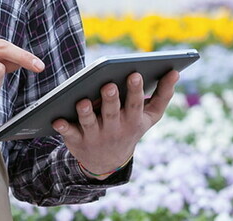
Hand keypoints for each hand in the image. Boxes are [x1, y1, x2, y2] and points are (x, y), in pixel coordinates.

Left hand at [52, 69, 179, 177]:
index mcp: (132, 120)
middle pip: (111, 113)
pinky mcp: (77, 140)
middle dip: (110, 99)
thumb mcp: (149, 116)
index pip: (135, 104)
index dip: (135, 90)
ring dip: (86, 113)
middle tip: (109, 85)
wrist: (108, 161)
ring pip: (89, 123)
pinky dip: (63, 128)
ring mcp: (95, 136)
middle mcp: (114, 129)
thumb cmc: (130, 127)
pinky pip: (69, 134)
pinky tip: (57, 119)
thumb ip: (163, 94)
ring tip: (83, 101)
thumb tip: (175, 71)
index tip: (135, 74)